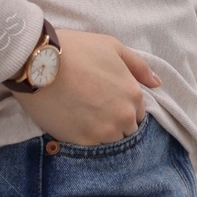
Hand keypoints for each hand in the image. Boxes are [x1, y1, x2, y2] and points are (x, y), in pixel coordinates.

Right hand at [10, 29, 161, 145]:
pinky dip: (85, 139)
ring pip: (111, 142)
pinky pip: (91, 148)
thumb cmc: (76, 50)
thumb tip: (157, 83)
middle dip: (115, 122)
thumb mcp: (113, 47)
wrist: (39, 63)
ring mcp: (103, 132)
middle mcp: (123, 117)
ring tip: (82, 116)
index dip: (123, 107)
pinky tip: (73, 123)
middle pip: (127, 130)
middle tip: (93, 109)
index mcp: (133, 94)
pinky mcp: (81, 142)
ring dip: (101, 133)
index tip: (107, 101)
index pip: (138, 113)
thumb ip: (139, 67)